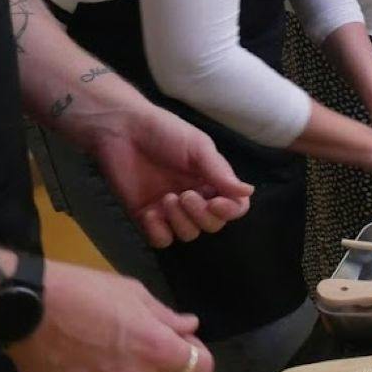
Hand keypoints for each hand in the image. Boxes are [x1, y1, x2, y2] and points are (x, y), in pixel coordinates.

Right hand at [10, 260, 209, 371]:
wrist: (27, 310)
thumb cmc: (84, 292)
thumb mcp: (133, 293)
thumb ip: (166, 317)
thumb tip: (190, 328)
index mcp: (154, 348)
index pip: (201, 369)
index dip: (197, 357)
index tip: (184, 349)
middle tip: (154, 360)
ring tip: (120, 367)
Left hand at [85, 106, 253, 249]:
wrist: (122, 131)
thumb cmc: (165, 132)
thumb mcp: (198, 147)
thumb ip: (221, 172)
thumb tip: (249, 192)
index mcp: (212, 180)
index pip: (234, 206)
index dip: (229, 211)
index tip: (216, 203)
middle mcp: (196, 197)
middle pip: (212, 224)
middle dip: (201, 215)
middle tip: (184, 195)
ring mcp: (170, 210)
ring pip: (188, 234)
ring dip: (180, 221)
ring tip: (165, 198)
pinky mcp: (146, 217)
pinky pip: (161, 240)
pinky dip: (158, 231)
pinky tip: (150, 212)